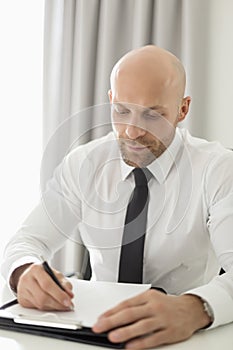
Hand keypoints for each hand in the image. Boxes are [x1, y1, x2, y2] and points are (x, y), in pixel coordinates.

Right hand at [16, 263, 73, 310]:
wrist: (29, 275)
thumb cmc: (43, 273)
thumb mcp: (55, 273)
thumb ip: (64, 283)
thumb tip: (70, 294)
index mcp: (36, 269)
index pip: (47, 284)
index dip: (59, 294)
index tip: (68, 300)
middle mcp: (27, 280)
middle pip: (43, 297)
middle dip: (58, 303)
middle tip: (68, 305)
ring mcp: (23, 291)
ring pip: (40, 304)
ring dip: (54, 307)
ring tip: (63, 305)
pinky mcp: (22, 301)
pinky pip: (37, 308)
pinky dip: (48, 308)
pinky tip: (54, 306)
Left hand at [92, 289, 210, 348]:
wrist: (191, 309)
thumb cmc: (167, 305)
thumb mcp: (151, 298)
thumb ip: (134, 306)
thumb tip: (114, 316)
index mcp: (148, 296)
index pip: (126, 304)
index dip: (111, 312)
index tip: (100, 319)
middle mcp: (154, 306)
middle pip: (130, 313)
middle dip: (112, 321)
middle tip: (100, 327)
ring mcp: (162, 319)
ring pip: (141, 326)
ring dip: (125, 332)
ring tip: (113, 337)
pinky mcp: (170, 332)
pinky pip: (153, 338)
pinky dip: (141, 343)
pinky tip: (131, 346)